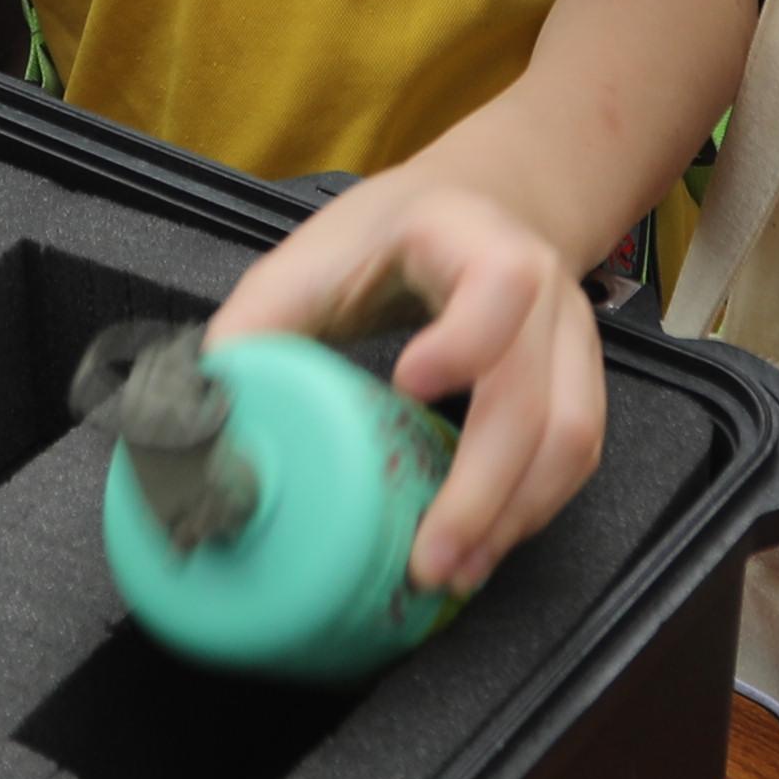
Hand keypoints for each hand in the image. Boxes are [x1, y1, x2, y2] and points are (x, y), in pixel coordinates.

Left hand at [217, 164, 603, 595]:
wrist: (474, 206)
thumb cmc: (384, 238)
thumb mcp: (307, 260)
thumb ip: (253, 332)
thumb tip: (198, 425)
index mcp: (470, 238)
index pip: (499, 282)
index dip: (466, 340)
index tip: (410, 385)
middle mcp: (541, 287)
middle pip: (537, 392)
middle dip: (484, 487)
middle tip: (428, 557)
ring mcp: (569, 337)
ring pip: (572, 435)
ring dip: (515, 515)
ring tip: (454, 572)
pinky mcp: (580, 381)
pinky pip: (575, 456)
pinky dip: (530, 511)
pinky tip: (482, 548)